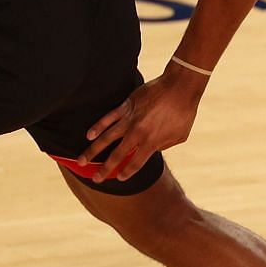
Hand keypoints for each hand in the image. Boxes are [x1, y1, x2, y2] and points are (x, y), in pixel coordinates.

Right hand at [77, 64, 207, 180]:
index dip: (127, 172)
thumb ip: (165, 145)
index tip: (119, 178)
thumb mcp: (180, 135)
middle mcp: (138, 133)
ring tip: (81, 161)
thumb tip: (154, 150)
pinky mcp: (126, 106)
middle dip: (105, 168)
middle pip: (117, 155)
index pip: (136, 162)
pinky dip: (97, 127)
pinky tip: (88, 135)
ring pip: (106, 138)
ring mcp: (130, 119)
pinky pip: (107, 118)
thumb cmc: (184, 112)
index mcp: (152, 142)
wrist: (179, 87)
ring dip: (92, 151)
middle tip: (96, 179)